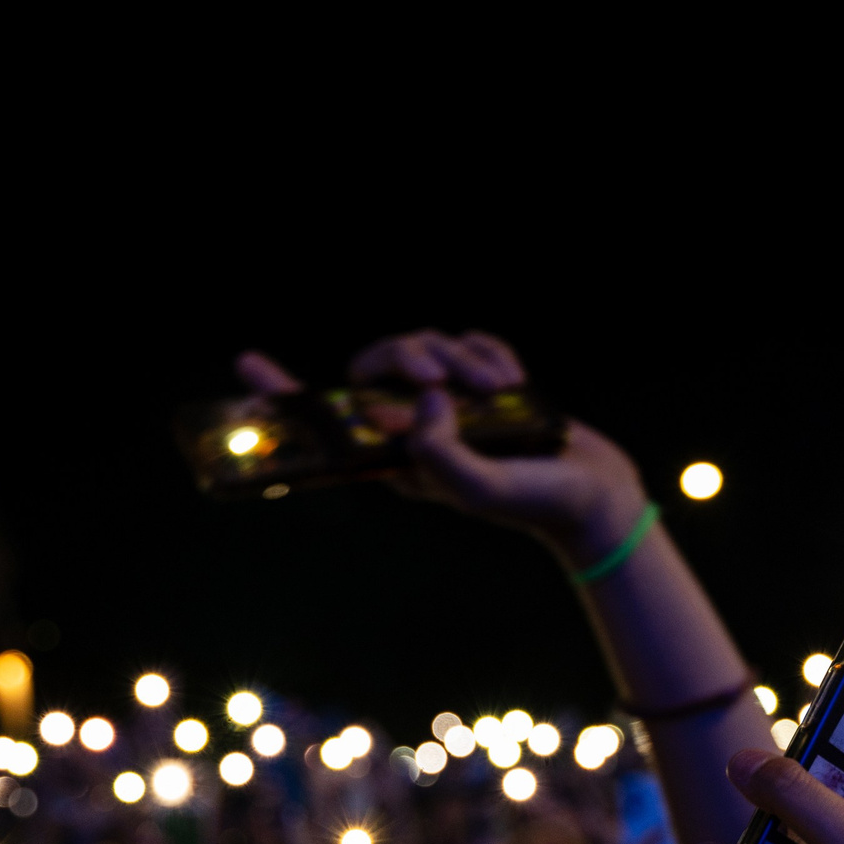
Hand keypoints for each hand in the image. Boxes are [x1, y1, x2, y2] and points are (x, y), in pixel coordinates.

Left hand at [237, 331, 647, 562]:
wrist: (597, 496)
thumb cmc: (538, 503)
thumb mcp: (481, 489)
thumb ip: (440, 454)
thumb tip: (420, 401)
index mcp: (400, 457)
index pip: (331, 420)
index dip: (286, 392)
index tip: (247, 364)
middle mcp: (417, 425)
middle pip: (377, 363)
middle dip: (407, 356)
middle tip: (444, 380)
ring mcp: (451, 402)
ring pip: (428, 345)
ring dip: (466, 360)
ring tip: (503, 394)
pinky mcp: (485, 382)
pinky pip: (470, 340)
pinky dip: (493, 353)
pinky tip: (515, 385)